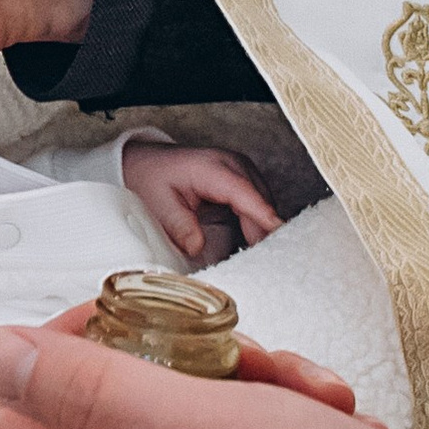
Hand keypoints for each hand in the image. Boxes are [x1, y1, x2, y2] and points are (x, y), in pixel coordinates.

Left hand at [119, 138, 279, 258]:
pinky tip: (253, 244)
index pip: (244, 192)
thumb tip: (197, 247)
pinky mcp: (245, 180)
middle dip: (265, 231)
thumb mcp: (158, 203)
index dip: (262, 214)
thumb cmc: (154, 179)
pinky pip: (259, 205)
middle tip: (263, 265)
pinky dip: (258, 224)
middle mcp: (234, 165)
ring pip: (264, 204)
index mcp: (212, 167)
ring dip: (263, 229)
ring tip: (259, 259)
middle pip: (260, 201)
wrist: (150, 163)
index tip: (278, 234)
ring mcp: (243, 171)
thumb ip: (179, 225)